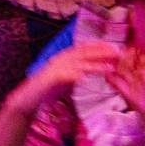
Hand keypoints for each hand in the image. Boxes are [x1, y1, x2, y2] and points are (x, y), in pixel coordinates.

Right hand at [7, 40, 124, 114]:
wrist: (26, 99)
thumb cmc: (46, 91)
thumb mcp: (65, 79)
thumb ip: (77, 74)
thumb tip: (90, 72)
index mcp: (63, 58)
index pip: (83, 47)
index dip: (99, 46)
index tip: (114, 47)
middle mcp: (58, 59)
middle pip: (82, 52)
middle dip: (101, 52)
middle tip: (118, 53)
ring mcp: (52, 69)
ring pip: (76, 63)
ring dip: (94, 65)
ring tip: (109, 68)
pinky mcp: (47, 79)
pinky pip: (63, 76)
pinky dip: (74, 75)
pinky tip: (84, 78)